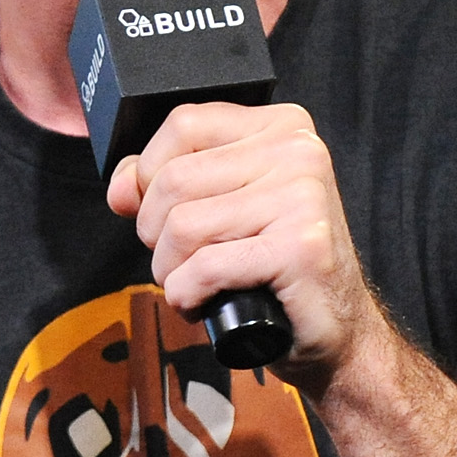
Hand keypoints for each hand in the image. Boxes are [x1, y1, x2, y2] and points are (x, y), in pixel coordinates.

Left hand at [106, 102, 383, 381]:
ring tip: (197, 284)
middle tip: (184, 261)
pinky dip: (187, 296)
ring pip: (181, 226)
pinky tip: (208, 304)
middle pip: (173, 180)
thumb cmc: (272, 270)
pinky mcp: (299, 248)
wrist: (335, 331)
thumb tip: (121, 187)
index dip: (149, 174)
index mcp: (281, 127)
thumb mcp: (220, 209)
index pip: (183, 125)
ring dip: (170, 271)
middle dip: (156, 234)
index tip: (161, 213)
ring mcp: (304, 198)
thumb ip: (165, 184)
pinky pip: (203, 268)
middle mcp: (298, 152)